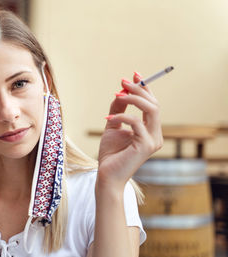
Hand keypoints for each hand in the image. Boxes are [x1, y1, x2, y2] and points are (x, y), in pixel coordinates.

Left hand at [97, 72, 162, 189]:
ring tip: (118, 94)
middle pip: (154, 104)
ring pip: (152, 110)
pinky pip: (136, 122)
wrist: (107, 175)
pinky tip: (109, 117)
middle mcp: (155, 135)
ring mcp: (153, 141)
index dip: (144, 88)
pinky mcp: (146, 145)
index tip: (134, 75)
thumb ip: (118, 110)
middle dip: (139, 89)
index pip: (152, 105)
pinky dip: (123, 115)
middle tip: (123, 81)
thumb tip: (120, 92)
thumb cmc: (110, 154)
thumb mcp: (112, 126)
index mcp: (150, 130)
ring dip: (134, 98)